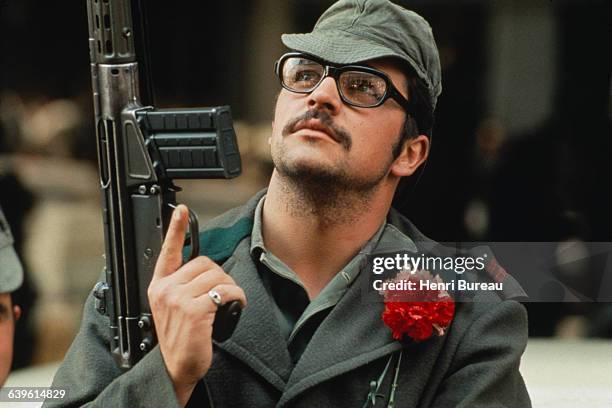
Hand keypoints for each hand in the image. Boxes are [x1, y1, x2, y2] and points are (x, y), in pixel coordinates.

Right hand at [147, 205, 246, 406]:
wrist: (176, 367)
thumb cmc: (180, 339)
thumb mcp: (173, 308)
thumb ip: (183, 285)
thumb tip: (209, 270)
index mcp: (159, 286)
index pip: (168, 251)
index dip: (176, 229)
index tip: (181, 210)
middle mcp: (165, 289)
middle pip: (205, 263)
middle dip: (220, 277)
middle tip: (221, 296)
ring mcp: (178, 299)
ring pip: (218, 276)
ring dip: (230, 288)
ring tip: (227, 304)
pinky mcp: (194, 310)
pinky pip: (226, 291)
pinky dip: (237, 297)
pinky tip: (234, 308)